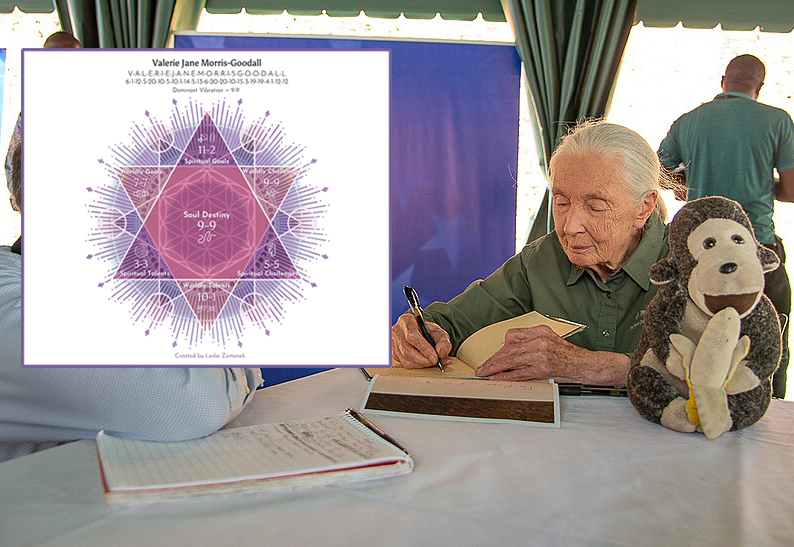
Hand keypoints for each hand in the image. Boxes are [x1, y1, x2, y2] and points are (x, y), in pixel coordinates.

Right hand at [391, 313, 451, 368]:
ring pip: (406, 360)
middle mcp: (397, 331)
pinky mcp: (394, 353)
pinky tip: (426, 362)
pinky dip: (418, 366)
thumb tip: (441, 352)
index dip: (424, 348)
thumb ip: (443, 341)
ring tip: (433, 362)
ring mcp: (393, 343)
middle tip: (436, 362)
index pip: (412, 336)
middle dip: (424, 360)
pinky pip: (405, 364)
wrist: (420, 332)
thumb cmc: (427, 330)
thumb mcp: (439, 332)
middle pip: (408, 351)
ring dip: (422, 364)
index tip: (434, 357)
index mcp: (406, 321)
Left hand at [476, 325, 597, 382]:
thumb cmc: (571, 356)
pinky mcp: (544, 368)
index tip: (492, 356)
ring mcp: (542, 354)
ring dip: (495, 368)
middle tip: (482, 367)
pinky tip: (498, 379)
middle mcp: (540, 340)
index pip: (512, 336)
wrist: (589, 365)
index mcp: (541, 331)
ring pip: (511, 360)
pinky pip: (520, 373)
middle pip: (508, 349)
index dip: (499, 348)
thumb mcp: (551, 341)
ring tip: (485, 373)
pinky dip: (506, 376)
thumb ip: (532, 343)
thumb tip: (512, 352)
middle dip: (493, 360)